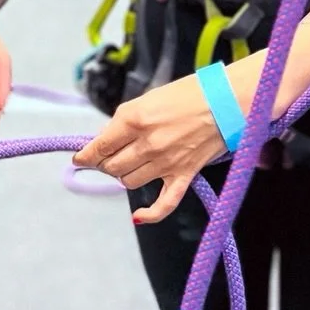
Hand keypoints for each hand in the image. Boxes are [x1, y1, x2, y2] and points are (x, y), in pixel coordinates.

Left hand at [71, 73, 228, 222]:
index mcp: (134, 119)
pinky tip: (139, 216)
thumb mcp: (147, 98)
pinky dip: (150, 214)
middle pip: (112, 167)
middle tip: (110, 157)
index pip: (99, 147)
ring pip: (130, 182)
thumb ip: (124, 121)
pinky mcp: (185, 175)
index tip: (81, 158)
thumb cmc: (189, 93)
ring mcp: (167, 162)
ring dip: (125, 175)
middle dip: (106, 163)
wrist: (228, 100)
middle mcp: (148, 144)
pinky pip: (165, 204)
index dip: (86, 155)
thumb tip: (105, 140)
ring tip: (131, 165)